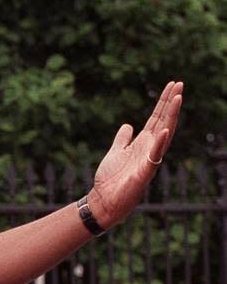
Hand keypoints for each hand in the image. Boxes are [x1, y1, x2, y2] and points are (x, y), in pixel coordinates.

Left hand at [89, 80, 182, 228]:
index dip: (163, 102)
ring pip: (164, 134)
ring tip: (178, 98)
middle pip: (164, 121)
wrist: (104, 200)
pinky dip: (159, 144)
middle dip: (171, 103)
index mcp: (144, 143)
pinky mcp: (144, 173)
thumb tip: (128, 125)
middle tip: (180, 83)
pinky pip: (154, 157)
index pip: (157, 118)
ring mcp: (149, 160)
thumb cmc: (111, 179)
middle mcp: (150, 149)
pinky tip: (164, 130)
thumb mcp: (116, 152)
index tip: (172, 84)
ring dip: (171, 116)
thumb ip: (123, 139)